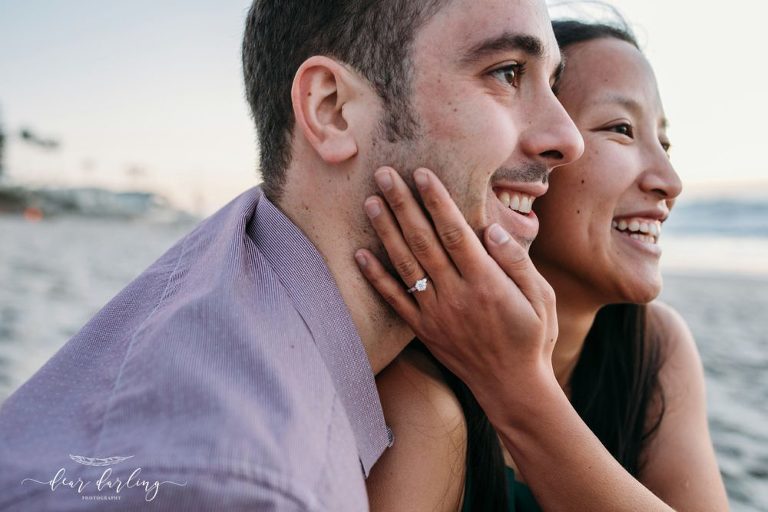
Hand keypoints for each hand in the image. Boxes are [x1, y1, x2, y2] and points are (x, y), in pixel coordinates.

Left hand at [355, 166, 557, 405]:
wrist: (511, 388)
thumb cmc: (532, 338)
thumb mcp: (541, 298)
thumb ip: (517, 262)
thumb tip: (491, 229)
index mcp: (486, 282)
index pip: (455, 232)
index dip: (437, 201)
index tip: (421, 174)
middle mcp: (456, 295)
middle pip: (423, 241)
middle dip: (403, 205)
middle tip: (384, 174)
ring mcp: (435, 313)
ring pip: (405, 265)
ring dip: (386, 232)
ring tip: (371, 202)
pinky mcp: (423, 329)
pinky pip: (395, 300)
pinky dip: (376, 278)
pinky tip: (360, 255)